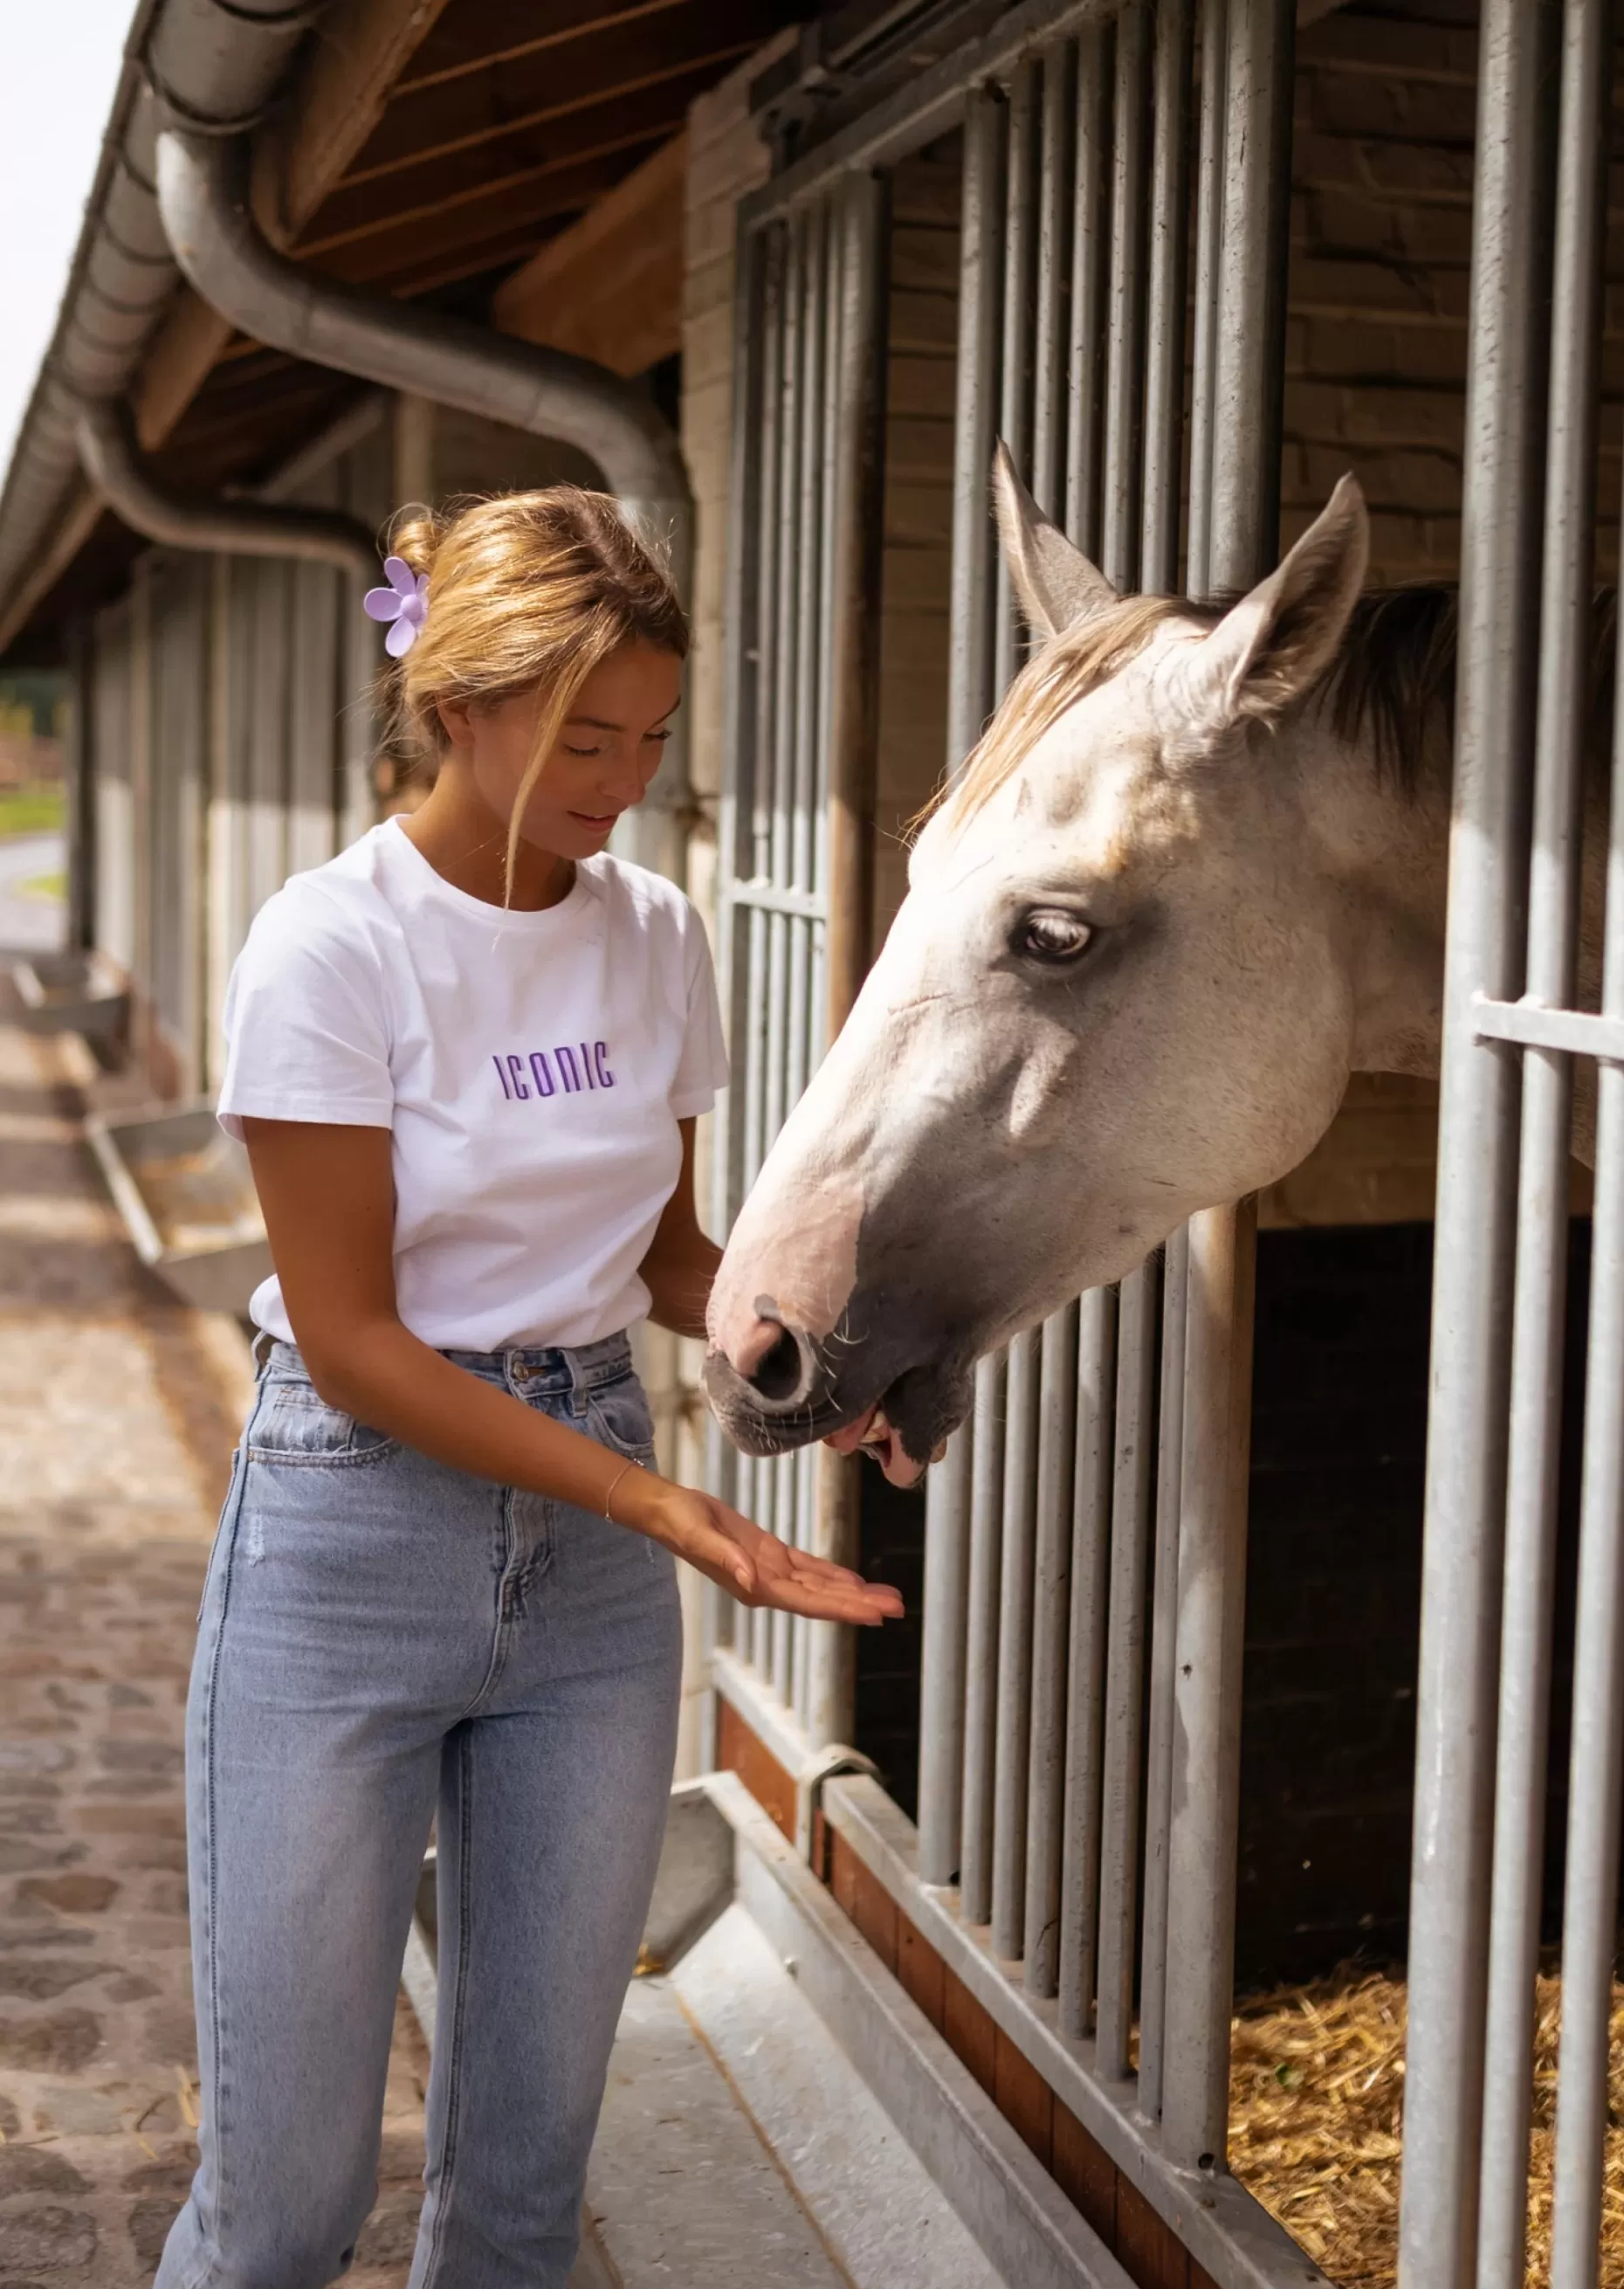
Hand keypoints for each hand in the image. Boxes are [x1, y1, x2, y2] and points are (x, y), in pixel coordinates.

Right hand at [625, 1478, 903, 1624]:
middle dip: (860, 1604)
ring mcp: (770, 1571)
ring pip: (822, 1585)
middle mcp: (768, 1585)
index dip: (843, 1608)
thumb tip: (754, 1583)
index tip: (874, 1614)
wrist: (668, 1512)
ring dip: (855, 1592)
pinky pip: (809, 1569)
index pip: (809, 1601)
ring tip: (888, 1597)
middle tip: (898, 1608)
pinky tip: (855, 1581)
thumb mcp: (700, 1537)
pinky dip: (834, 1575)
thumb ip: (726, 1559)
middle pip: (824, 1598)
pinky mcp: (769, 1554)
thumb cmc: (680, 1524)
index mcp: (756, 1586)